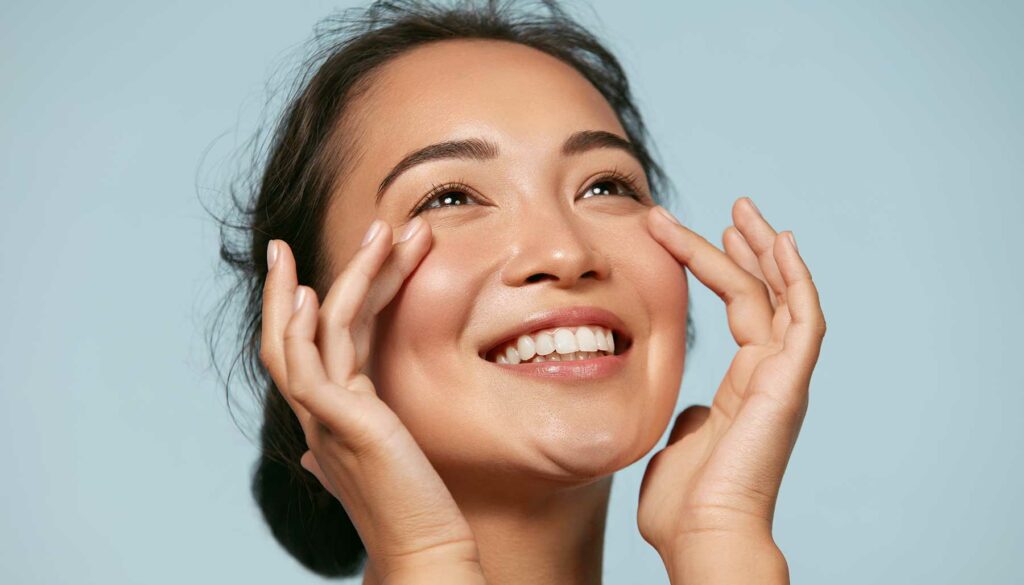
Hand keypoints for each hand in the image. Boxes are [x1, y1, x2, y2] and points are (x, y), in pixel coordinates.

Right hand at [260, 218, 483, 582]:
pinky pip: (309, 368)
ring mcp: (324, 419)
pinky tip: (314, 294)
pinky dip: (305, 329)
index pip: (310, 346)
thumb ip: (353, 441)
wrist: (426, 549)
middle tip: (284, 240)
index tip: (311, 267)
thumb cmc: (411, 507)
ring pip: (310, 335)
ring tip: (371, 231)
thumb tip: (316, 452)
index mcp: (329, 415)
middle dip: (289, 284)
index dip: (308, 304)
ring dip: (339, 278)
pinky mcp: (341, 426)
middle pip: (292, 334)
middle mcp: (318, 414)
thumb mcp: (379, 462)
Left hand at [637, 199, 825, 563]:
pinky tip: (780, 243)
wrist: (701, 535)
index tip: (693, 235)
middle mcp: (769, 376)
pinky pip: (803, 319)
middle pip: (767, 294)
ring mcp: (783, 378)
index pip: (741, 309)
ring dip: (765, 250)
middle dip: (749, 248)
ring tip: (744, 210)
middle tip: (734, 208)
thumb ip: (691, 417)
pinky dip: (796, 279)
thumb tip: (692, 408)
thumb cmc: (685, 503)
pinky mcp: (788, 383)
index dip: (721, 268)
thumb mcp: (680, 443)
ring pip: (783, 297)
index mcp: (744, 386)